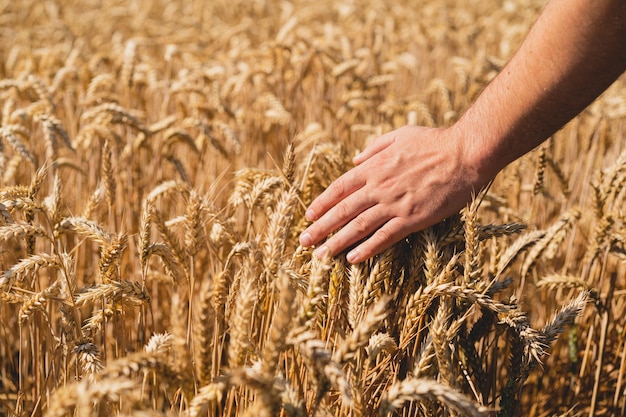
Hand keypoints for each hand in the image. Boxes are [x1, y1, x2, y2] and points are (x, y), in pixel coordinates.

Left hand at [298, 125, 486, 262]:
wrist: (465, 153)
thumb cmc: (434, 141)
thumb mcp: (400, 135)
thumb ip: (375, 147)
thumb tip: (356, 159)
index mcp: (374, 167)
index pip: (340, 188)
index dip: (322, 203)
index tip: (309, 216)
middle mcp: (379, 186)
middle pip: (343, 210)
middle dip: (321, 228)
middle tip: (304, 242)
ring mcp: (394, 204)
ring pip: (358, 226)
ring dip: (337, 242)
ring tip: (321, 256)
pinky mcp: (412, 218)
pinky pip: (384, 237)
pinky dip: (367, 249)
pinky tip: (352, 259)